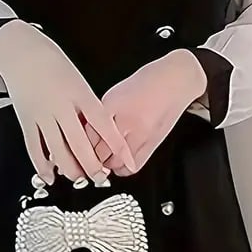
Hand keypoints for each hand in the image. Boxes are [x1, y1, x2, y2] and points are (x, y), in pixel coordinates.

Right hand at [0, 20, 135, 182]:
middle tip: (101, 178)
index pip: (103, 124)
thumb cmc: (54, 65)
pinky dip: (42, 165)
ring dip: (70, 169)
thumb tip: (100, 135)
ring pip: (57, 150)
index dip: (116, 144)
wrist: (21, 51)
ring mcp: (42, 114)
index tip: (127, 159)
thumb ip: (89, 107)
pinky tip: (50, 176)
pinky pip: (34, 148)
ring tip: (80, 178)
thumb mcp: (79, 81)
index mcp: (79, 93)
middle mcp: (61, 105)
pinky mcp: (26, 120)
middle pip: (79, 143)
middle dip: (92, 166)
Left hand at [84, 49, 207, 175]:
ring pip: (114, 163)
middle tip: (87, 160)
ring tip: (104, 162)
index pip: (87, 135)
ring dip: (106, 166)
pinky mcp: (152, 143)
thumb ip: (100, 115)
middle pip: (98, 152)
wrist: (174, 81)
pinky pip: (132, 167)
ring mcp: (139, 134)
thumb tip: (87, 134)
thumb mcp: (114, 94)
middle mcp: (124, 122)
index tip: (77, 150)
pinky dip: (122, 170)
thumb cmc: (145, 84)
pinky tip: (120, 165)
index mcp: (110, 106)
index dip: (80, 146)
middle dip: (91, 159)